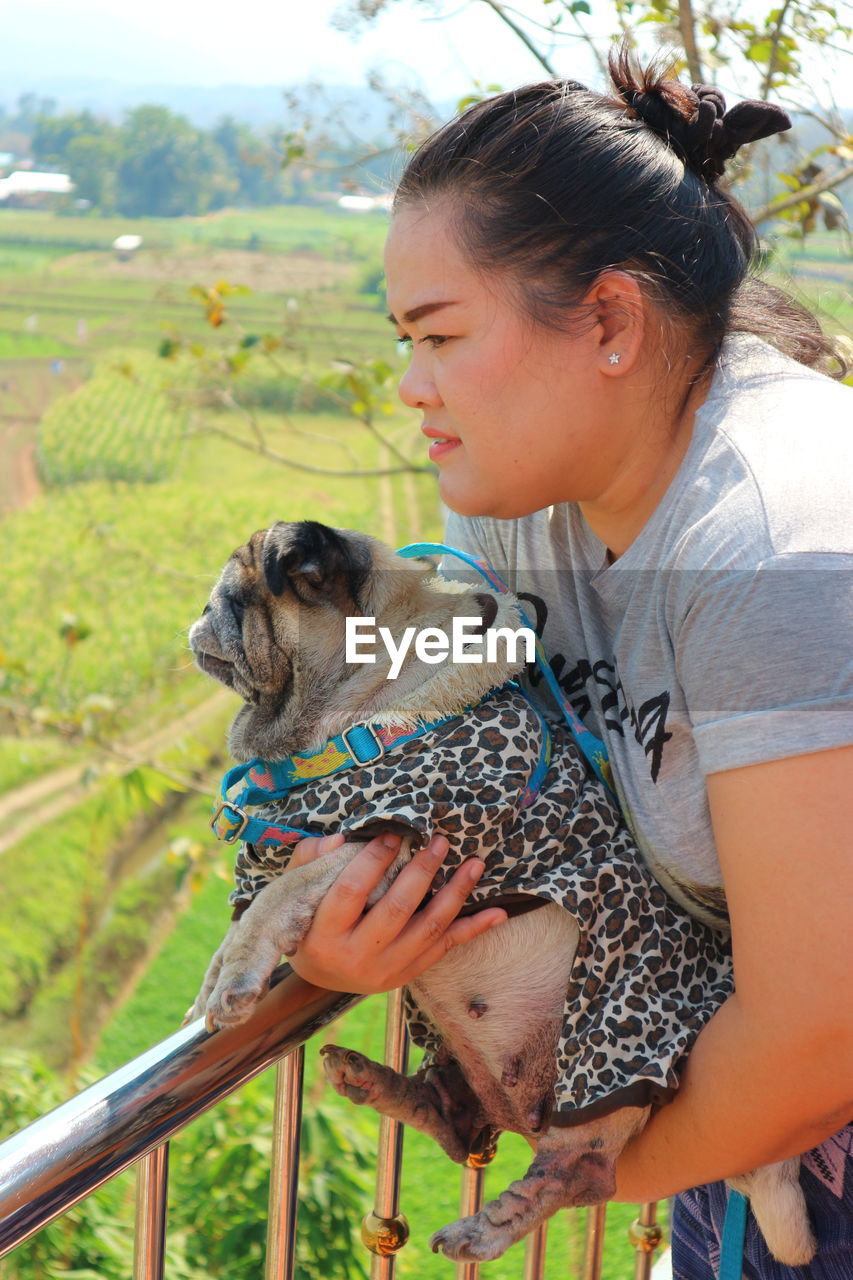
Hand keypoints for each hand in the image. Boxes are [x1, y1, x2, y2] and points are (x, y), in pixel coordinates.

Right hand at [284, 831, 507, 993]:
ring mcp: (385, 970)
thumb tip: (342, 838)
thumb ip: (311, 859)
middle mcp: (356, 957)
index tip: (395, 833)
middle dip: (423, 871)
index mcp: (324, 935)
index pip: (351, 891)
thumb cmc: (309, 920)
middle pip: (397, 908)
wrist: (319, 974)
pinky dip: (473, 930)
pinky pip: (445, 949)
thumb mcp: (297, 890)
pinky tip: (497, 913)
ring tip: (474, 864)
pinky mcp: (407, 975)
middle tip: (440, 841)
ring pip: (428, 929)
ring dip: (455, 894)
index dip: (374, 859)